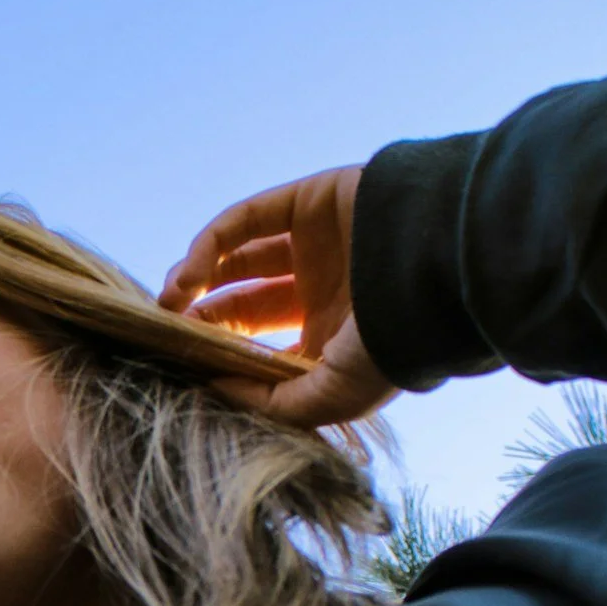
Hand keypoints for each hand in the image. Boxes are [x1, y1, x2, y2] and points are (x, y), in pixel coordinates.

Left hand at [159, 165, 396, 428]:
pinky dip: (207, 245)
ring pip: (237, 259)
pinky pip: (244, 220)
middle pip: (243, 304)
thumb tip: (214, 389)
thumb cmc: (391, 345)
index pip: (263, 348)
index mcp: (331, 338)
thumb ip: (273, 404)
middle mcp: (323, 290)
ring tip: (167, 305)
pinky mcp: (309, 201)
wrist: (438, 271)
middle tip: (171, 335)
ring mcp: (317, 243)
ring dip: (195, 280)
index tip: (186, 369)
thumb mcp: (331, 398)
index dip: (223, 357)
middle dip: (204, 320)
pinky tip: (186, 277)